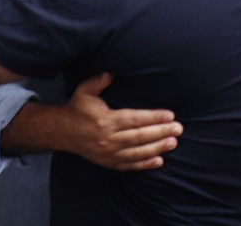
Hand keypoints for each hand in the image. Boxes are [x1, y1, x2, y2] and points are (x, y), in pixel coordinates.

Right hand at [60, 72, 181, 170]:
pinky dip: (144, 164)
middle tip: (178, 129)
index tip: (170, 115)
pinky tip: (159, 161)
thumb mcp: (84, 91)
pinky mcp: (107, 162)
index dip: (154, 117)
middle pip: (140, 137)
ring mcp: (108, 153)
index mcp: (105, 120)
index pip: (135, 120)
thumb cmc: (77, 108)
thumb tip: (111, 73)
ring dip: (157, 148)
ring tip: (173, 143)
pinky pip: (129, 165)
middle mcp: (108, 139)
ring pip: (137, 153)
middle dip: (161, 132)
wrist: (62, 132)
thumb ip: (98, 81)